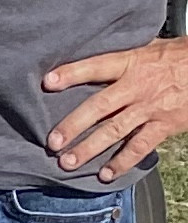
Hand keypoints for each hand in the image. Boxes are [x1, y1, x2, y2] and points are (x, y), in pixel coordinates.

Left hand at [44, 38, 187, 180]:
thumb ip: (127, 58)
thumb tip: (98, 61)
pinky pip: (139, 146)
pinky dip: (122, 162)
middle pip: (99, 106)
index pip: (97, 66)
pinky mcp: (164, 125)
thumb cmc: (183, 57)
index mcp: (134, 62)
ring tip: (68, 162)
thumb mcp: (154, 48)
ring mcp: (151, 108)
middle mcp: (138, 86)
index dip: (72, 74)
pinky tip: (106, 173)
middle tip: (53, 141)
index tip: (48, 82)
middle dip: (74, 125)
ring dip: (89, 148)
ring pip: (115, 130)